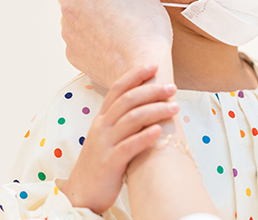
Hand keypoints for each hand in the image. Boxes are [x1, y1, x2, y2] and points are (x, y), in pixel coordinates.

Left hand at [54, 0, 173, 87]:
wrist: (141, 71)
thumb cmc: (146, 33)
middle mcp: (71, 6)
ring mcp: (68, 30)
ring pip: (68, 12)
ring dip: (83, 10)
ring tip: (110, 22)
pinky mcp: (71, 51)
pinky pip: (74, 35)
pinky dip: (86, 34)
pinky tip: (108, 41)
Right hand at [62, 64, 180, 212]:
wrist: (83, 192)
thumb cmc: (101, 163)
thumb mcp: (108, 137)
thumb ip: (121, 121)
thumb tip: (146, 105)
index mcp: (101, 119)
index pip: (117, 89)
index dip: (135, 76)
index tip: (153, 66)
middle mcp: (101, 127)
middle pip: (127, 100)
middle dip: (151, 91)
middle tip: (172, 88)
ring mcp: (105, 144)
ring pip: (131, 120)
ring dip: (155, 111)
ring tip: (175, 108)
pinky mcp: (110, 163)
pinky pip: (129, 147)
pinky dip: (144, 137)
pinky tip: (159, 131)